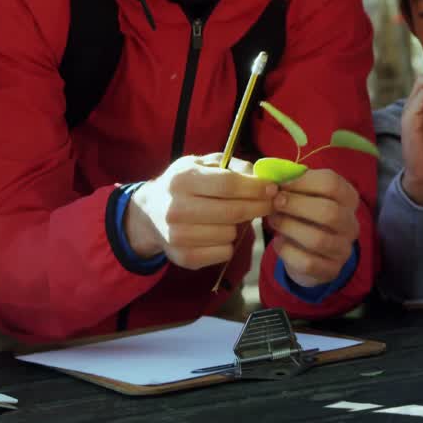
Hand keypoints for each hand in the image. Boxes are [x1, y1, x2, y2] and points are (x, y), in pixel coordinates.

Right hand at [124, 154, 277, 269]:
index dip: (256, 188)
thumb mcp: (202, 164)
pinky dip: (228, 243)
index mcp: (183, 179)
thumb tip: (262, 176)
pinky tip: (218, 233)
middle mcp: (177, 208)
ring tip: (230, 217)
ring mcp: (178, 236)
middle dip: (259, 207)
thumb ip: (232, 165)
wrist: (149, 214)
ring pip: (230, 234)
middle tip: (272, 203)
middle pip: (232, 212)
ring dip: (239, 226)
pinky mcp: (184, 258)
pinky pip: (224, 252)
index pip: (228, 185)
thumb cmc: (184, 185)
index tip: (273, 188)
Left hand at [266, 168, 360, 287]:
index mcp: (348, 198)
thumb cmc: (305, 214)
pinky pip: (307, 262)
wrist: (312, 252)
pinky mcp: (331, 270)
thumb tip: (271, 177)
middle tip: (275, 202)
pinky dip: (287, 251)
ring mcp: (343, 249)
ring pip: (318, 239)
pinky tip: (279, 242)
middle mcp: (351, 224)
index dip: (302, 181)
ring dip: (289, 227)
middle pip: (329, 212)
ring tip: (274, 220)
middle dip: (296, 205)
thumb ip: (291, 183)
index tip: (280, 183)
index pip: (332, 183)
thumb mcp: (303, 194)